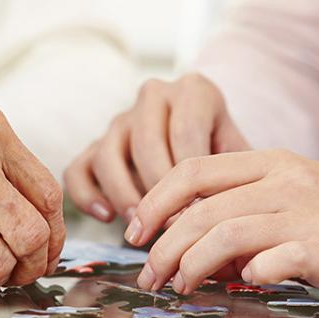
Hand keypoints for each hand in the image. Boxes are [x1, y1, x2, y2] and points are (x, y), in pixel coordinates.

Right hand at [63, 73, 249, 221]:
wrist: (205, 140)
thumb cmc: (226, 154)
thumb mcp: (241, 154)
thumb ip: (237, 174)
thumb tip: (228, 213)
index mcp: (193, 91)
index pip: (186, 133)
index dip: (192, 180)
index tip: (200, 214)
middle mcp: (153, 97)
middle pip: (146, 144)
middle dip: (159, 191)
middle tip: (173, 226)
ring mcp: (119, 120)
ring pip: (108, 155)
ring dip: (124, 195)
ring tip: (141, 226)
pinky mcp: (94, 146)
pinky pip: (77, 170)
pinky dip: (87, 195)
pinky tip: (107, 217)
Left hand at [124, 149, 318, 297]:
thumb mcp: (300, 197)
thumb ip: (250, 211)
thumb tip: (202, 247)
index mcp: (273, 162)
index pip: (193, 169)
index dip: (155, 199)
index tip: (137, 229)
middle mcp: (284, 182)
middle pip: (200, 207)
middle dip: (162, 244)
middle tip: (148, 273)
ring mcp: (304, 213)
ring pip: (223, 232)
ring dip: (189, 263)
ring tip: (177, 285)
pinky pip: (268, 262)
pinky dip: (245, 276)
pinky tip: (238, 287)